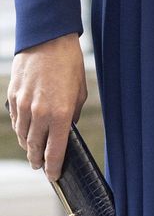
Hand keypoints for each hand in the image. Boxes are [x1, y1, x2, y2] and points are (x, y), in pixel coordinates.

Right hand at [6, 34, 87, 181]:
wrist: (47, 39)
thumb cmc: (68, 64)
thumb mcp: (79, 92)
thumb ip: (71, 115)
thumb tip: (66, 130)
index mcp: (61, 114)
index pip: (55, 151)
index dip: (53, 167)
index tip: (54, 176)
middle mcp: (40, 113)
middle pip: (35, 148)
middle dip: (38, 160)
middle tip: (41, 166)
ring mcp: (23, 106)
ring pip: (22, 137)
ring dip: (28, 146)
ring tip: (33, 151)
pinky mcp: (13, 97)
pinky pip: (15, 122)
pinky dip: (20, 130)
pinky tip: (25, 132)